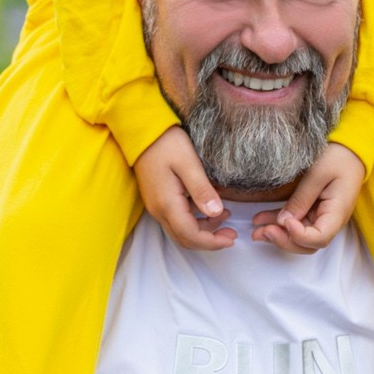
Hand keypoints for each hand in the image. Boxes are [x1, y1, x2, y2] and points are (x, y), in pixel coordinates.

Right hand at [135, 127, 236, 250]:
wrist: (141, 131)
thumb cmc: (166, 143)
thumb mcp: (188, 163)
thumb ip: (202, 189)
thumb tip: (217, 213)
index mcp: (167, 204)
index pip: (191, 235)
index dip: (212, 242)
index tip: (231, 238)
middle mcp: (159, 211)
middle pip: (185, 239)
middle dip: (209, 241)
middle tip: (231, 233)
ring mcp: (156, 206)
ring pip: (180, 231)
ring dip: (203, 231)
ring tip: (225, 217)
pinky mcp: (157, 200)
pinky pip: (176, 220)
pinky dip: (194, 221)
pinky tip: (208, 208)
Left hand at [252, 143, 364, 253]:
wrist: (349, 150)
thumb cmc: (338, 158)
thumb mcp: (317, 174)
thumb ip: (301, 199)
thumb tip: (283, 222)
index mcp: (337, 212)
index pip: (320, 238)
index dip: (300, 236)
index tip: (285, 221)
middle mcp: (330, 221)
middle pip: (308, 244)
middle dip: (284, 241)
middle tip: (264, 231)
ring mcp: (320, 217)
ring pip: (298, 237)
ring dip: (277, 235)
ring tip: (256, 231)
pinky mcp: (312, 211)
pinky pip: (294, 223)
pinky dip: (277, 223)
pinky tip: (260, 220)